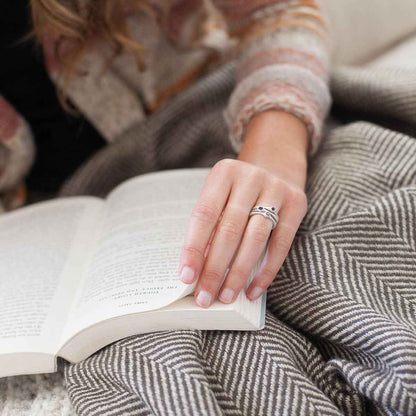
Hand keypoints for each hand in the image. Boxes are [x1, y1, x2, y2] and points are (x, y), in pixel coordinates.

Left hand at [178, 158, 307, 307]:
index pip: (204, 215)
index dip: (194, 248)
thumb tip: (199, 268)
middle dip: (215, 268)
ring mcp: (275, 189)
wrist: (276, 164)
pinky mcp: (296, 203)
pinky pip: (281, 243)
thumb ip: (211, 224)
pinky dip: (266, 270)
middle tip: (204, 296)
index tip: (186, 277)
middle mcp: (250, 178)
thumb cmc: (239, 189)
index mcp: (223, 173)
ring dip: (238, 273)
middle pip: (229, 230)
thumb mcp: (220, 194)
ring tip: (226, 296)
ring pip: (255, 239)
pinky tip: (253, 289)